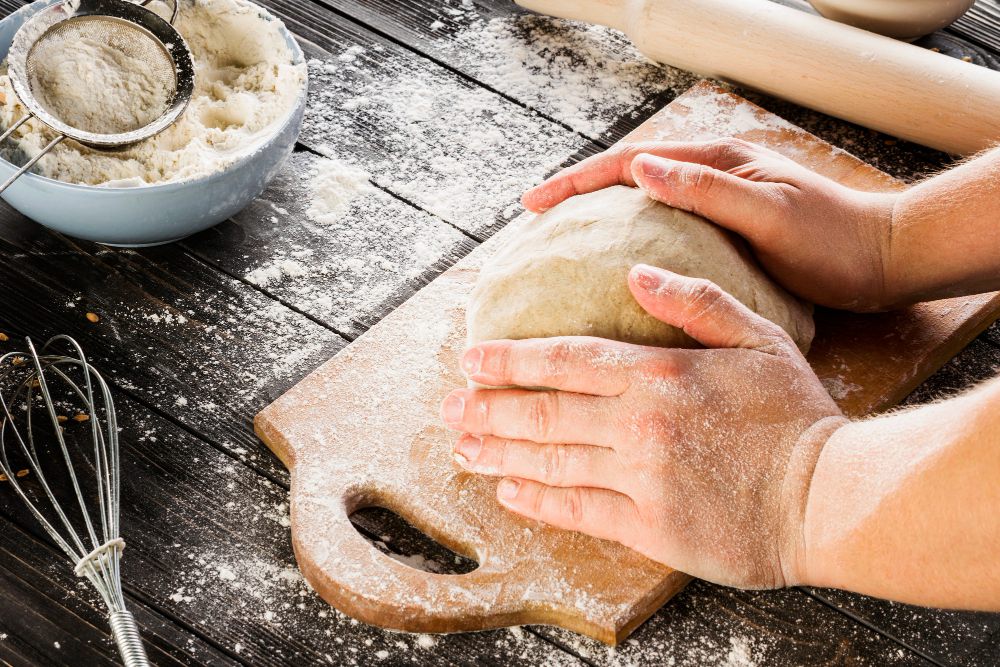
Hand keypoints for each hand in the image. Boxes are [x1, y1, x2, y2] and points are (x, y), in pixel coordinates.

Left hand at [441, 266, 846, 587]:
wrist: (826, 498)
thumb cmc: (795, 416)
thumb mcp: (758, 337)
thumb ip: (695, 301)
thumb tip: (636, 272)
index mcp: (659, 373)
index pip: (565, 359)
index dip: (511, 359)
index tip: (471, 359)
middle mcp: (638, 423)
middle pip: (543, 411)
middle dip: (487, 408)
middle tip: (448, 408)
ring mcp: (639, 477)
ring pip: (549, 461)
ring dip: (498, 453)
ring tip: (462, 448)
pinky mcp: (647, 526)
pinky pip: (577, 510)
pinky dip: (536, 500)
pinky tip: (509, 491)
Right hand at [522, 138, 897, 311]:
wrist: (881, 260)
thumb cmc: (831, 239)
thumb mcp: (769, 214)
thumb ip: (708, 191)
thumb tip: (641, 169)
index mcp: (715, 163)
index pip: (629, 163)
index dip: (578, 182)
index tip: (534, 204)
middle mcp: (709, 176)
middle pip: (627, 177)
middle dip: (577, 194)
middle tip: (533, 220)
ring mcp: (715, 202)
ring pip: (641, 203)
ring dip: (598, 214)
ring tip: (561, 240)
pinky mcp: (723, 231)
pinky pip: (662, 228)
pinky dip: (629, 238)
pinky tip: (616, 263)